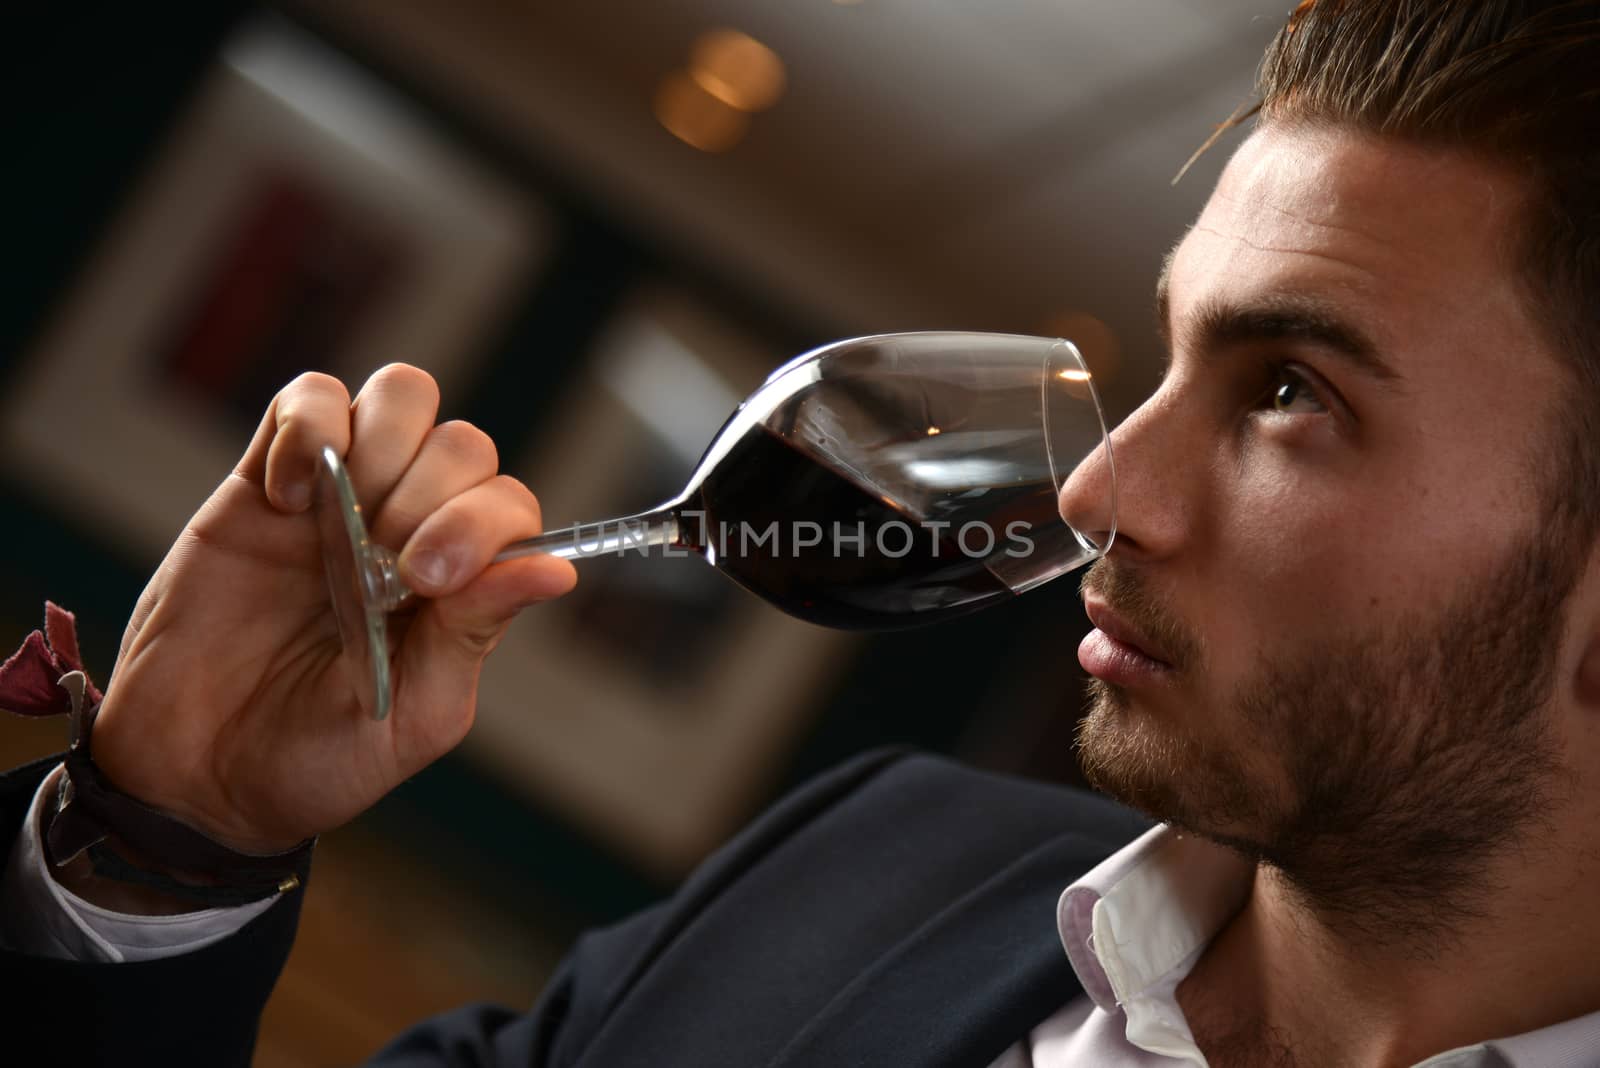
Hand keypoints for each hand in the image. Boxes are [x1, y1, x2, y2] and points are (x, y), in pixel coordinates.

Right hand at [89, 365, 576, 853]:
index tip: (429, 579)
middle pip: (464, 444)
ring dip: (384, 447)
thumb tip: (558, 571)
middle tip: (377, 569)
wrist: (195, 773)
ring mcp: (343, 495)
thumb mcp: (414, 715)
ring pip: (403, 396)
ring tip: (337, 522)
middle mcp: (410, 528)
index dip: (482, 524)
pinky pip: (310, 398)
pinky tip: (289, 499)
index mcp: (459, 585)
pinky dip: (310, 428)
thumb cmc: (316, 755)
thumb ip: (474, 633)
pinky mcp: (267, 477)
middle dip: (431, 496)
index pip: (509, 505)